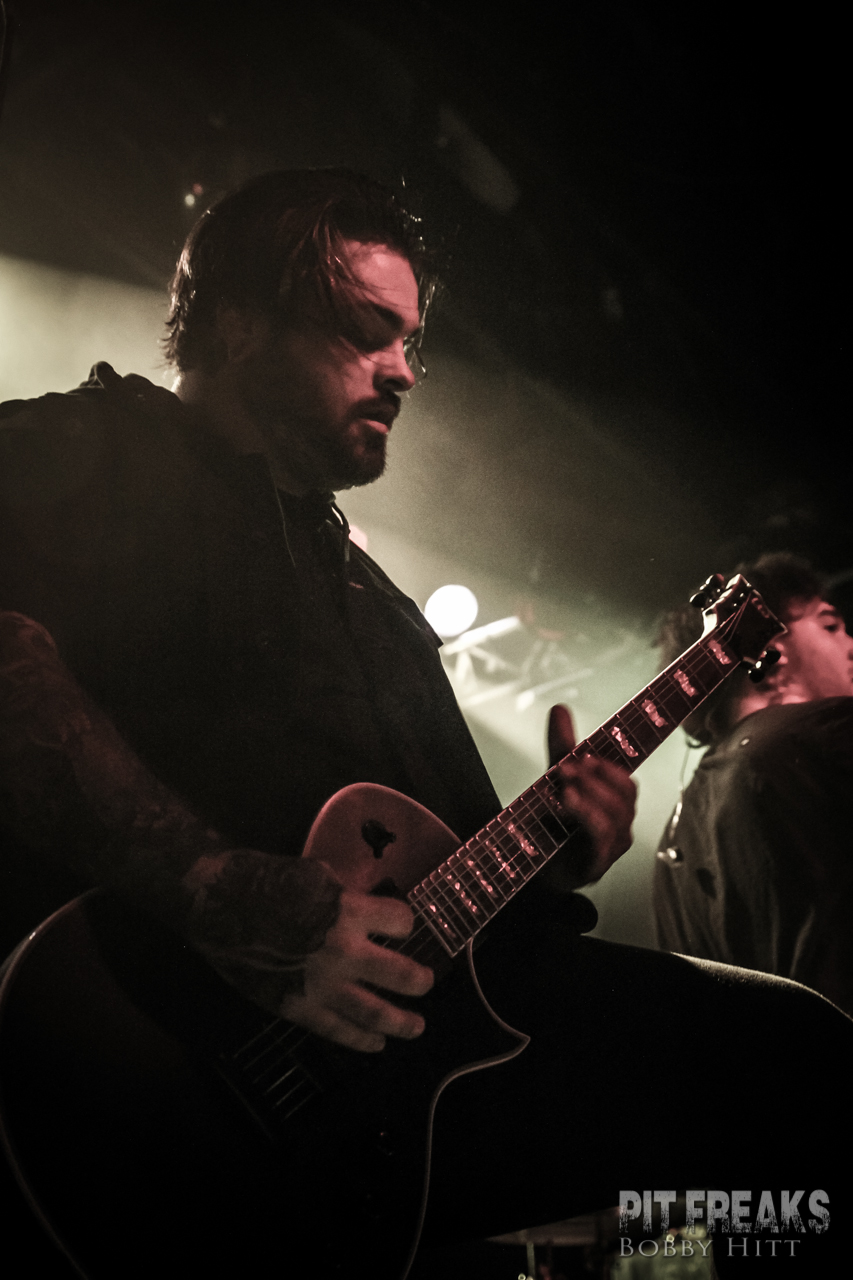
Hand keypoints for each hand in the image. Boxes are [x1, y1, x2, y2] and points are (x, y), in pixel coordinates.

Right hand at [280, 889, 433, 1052]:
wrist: (217, 905)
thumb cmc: (265, 880)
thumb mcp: (317, 875)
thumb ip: (347, 896)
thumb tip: (366, 907)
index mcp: (350, 911)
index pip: (400, 921)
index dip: (404, 921)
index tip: (401, 925)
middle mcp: (344, 952)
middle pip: (400, 974)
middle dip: (419, 981)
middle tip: (426, 983)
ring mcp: (323, 985)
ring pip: (375, 1012)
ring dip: (400, 1022)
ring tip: (416, 1027)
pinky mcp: (298, 1008)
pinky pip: (337, 1030)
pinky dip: (359, 1039)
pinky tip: (375, 1044)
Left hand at [547, 703, 636, 884]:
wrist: (534, 866)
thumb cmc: (553, 824)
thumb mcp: (555, 780)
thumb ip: (561, 746)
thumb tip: (560, 709)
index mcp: (614, 801)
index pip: (626, 779)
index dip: (613, 765)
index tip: (588, 752)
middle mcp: (619, 823)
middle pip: (625, 794)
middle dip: (596, 775)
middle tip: (566, 765)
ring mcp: (611, 845)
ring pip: (616, 815)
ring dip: (590, 794)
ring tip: (564, 785)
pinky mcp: (597, 863)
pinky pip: (602, 838)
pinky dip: (586, 817)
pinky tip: (568, 805)